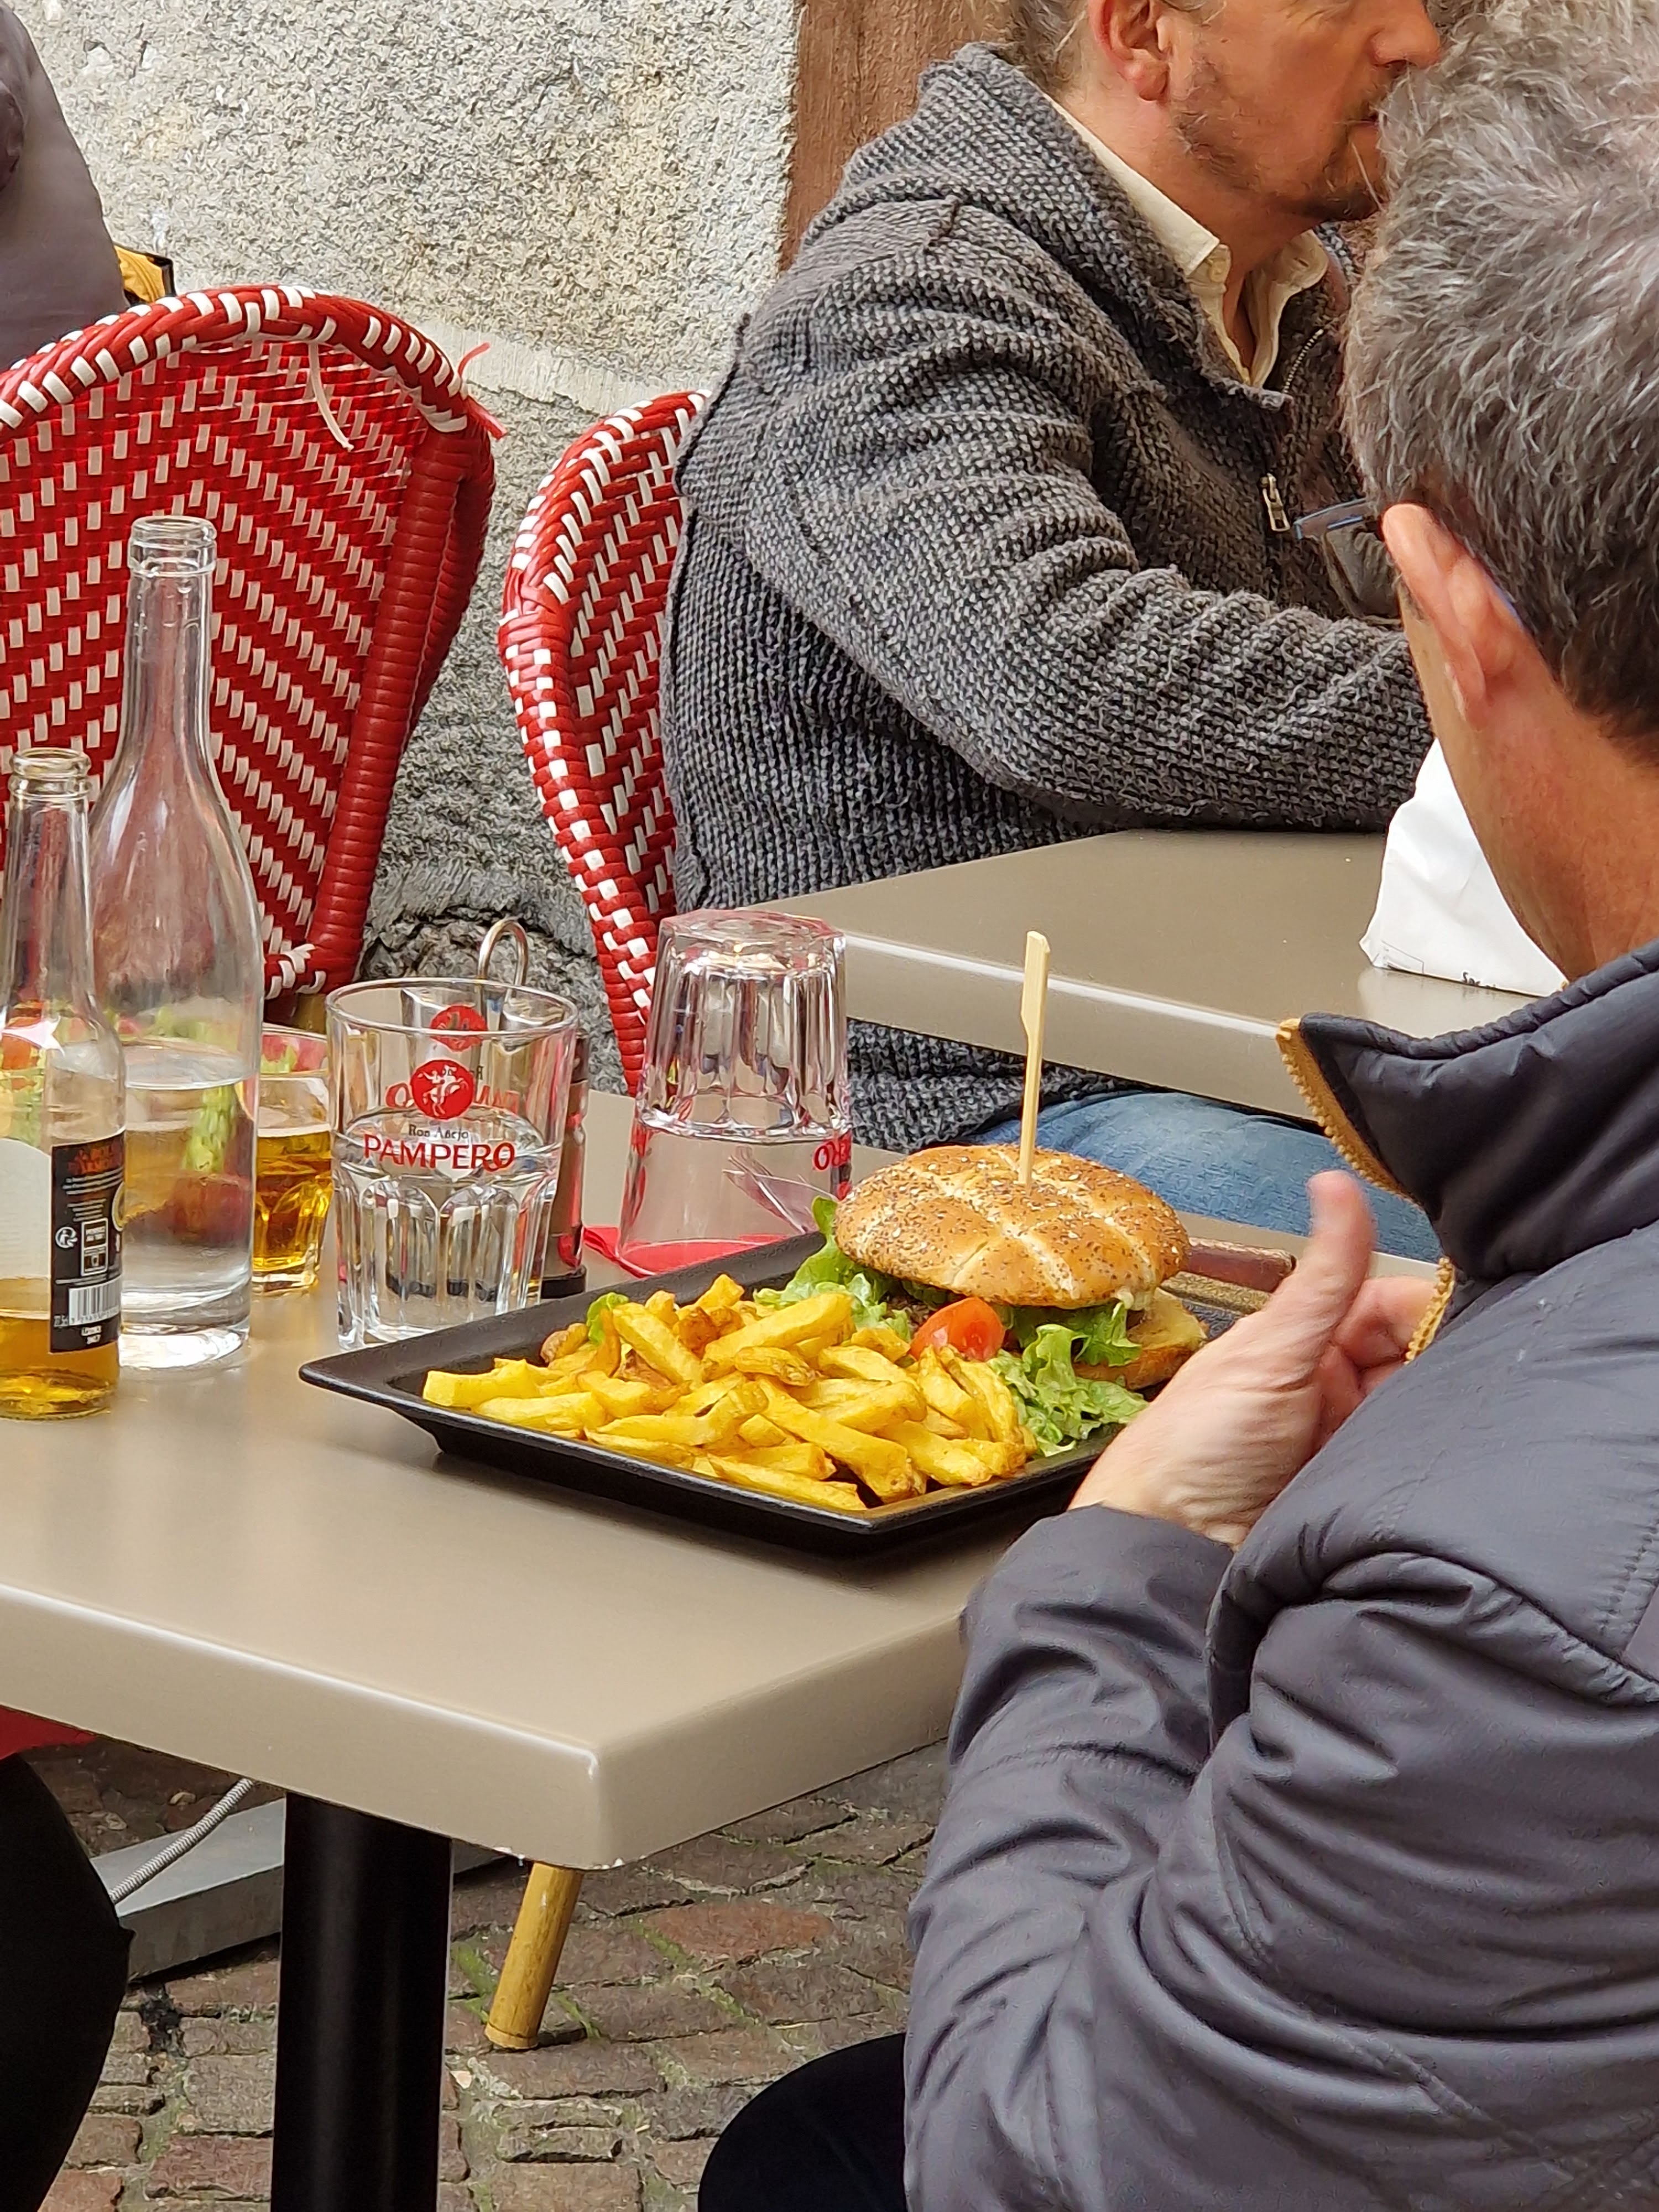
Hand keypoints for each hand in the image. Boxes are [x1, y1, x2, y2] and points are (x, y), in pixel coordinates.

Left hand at [1069, 1173, 1434, 1546]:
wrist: (1167, 1546)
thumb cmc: (1192, 1446)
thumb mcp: (1269, 1352)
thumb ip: (1321, 1278)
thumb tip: (1336, 1185)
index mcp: (1305, 1340)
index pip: (1391, 1305)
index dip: (1428, 1308)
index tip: (1469, 1317)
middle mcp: (1332, 1386)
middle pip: (1415, 1358)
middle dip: (1444, 1362)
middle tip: (1479, 1376)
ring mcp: (1347, 1441)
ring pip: (1420, 1413)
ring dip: (1440, 1415)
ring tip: (1467, 1420)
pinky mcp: (1355, 1493)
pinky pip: (1410, 1468)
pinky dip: (1431, 1462)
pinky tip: (1453, 1461)